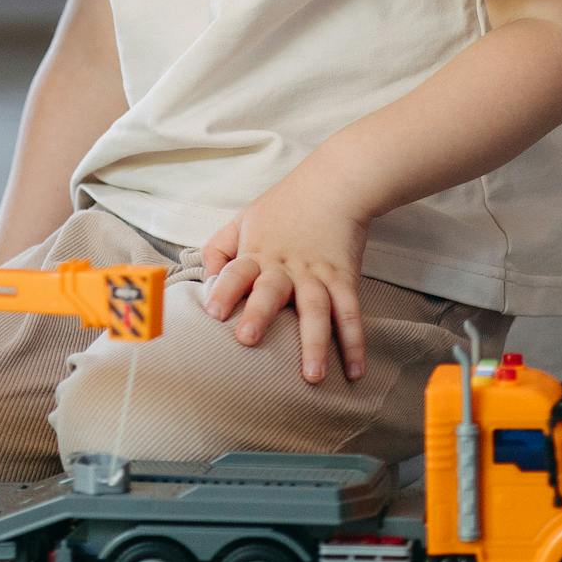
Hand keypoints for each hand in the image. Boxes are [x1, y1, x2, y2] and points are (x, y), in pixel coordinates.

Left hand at [201, 179, 370, 384]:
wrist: (335, 185)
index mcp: (257, 252)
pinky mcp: (344, 279)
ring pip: (316, 310)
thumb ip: (219, 248)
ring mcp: (317, 274)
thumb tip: (206, 278)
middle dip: (259, 314)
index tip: (213, 311)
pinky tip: (355, 371)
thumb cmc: (284, 206)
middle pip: (271, 291)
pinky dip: (354, 342)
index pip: (236, 270)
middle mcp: (286, 266)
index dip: (224, 288)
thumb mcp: (244, 219)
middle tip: (248, 340)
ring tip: (312, 376)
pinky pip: (350, 313)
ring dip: (315, 344)